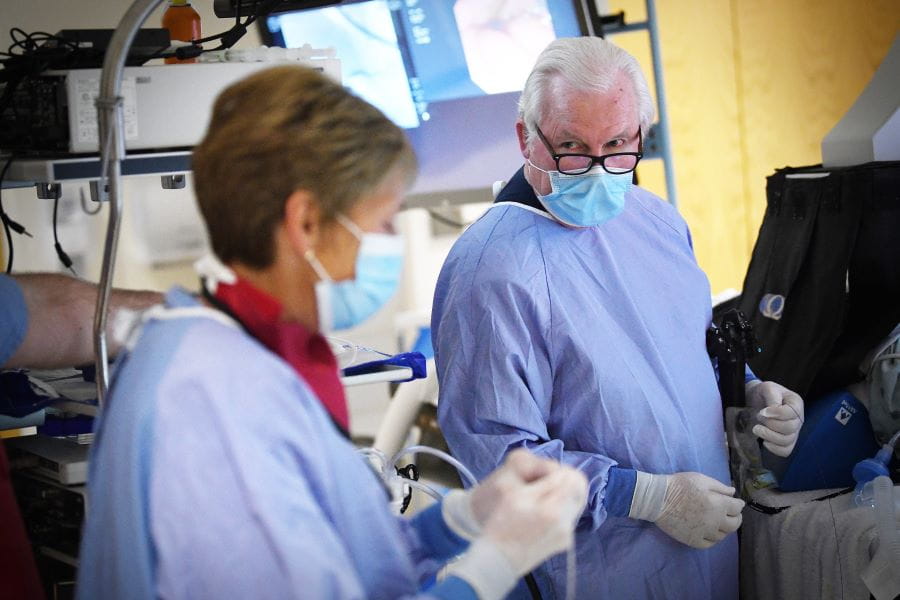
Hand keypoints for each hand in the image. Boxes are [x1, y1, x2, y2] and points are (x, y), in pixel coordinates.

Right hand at [474, 449, 587, 573]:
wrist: (499, 561)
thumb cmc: (502, 525)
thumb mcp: (517, 495)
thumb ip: (544, 482)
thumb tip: (564, 473)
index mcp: (554, 509)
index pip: (575, 479)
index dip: (561, 471)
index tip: (546, 475)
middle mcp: (567, 524)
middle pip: (578, 491)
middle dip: (563, 483)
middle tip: (543, 485)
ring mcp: (567, 535)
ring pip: (574, 503)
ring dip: (561, 497)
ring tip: (539, 500)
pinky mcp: (565, 542)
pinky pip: (568, 517)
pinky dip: (558, 511)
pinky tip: (540, 515)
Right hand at [630, 471, 743, 548]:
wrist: (658, 499)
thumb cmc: (680, 485)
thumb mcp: (701, 479)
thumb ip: (720, 487)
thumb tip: (733, 493)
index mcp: (719, 505)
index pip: (738, 508)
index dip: (738, 504)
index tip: (736, 502)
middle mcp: (715, 521)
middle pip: (734, 525)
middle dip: (736, 518)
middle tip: (731, 513)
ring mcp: (705, 533)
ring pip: (723, 536)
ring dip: (724, 528)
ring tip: (718, 522)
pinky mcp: (693, 540)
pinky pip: (709, 544)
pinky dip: (712, 538)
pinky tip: (708, 532)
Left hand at [746, 380, 804, 456]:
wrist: (756, 400)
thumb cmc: (763, 393)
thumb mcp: (767, 388)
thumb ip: (772, 397)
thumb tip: (771, 411)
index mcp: (796, 403)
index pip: (792, 413)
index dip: (776, 414)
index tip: (762, 411)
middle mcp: (798, 419)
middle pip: (789, 428)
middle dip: (770, 424)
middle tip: (758, 417)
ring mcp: (794, 431)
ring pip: (787, 440)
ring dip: (768, 436)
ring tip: (757, 428)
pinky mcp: (787, 441)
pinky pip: (785, 451)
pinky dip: (774, 448)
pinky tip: (764, 441)